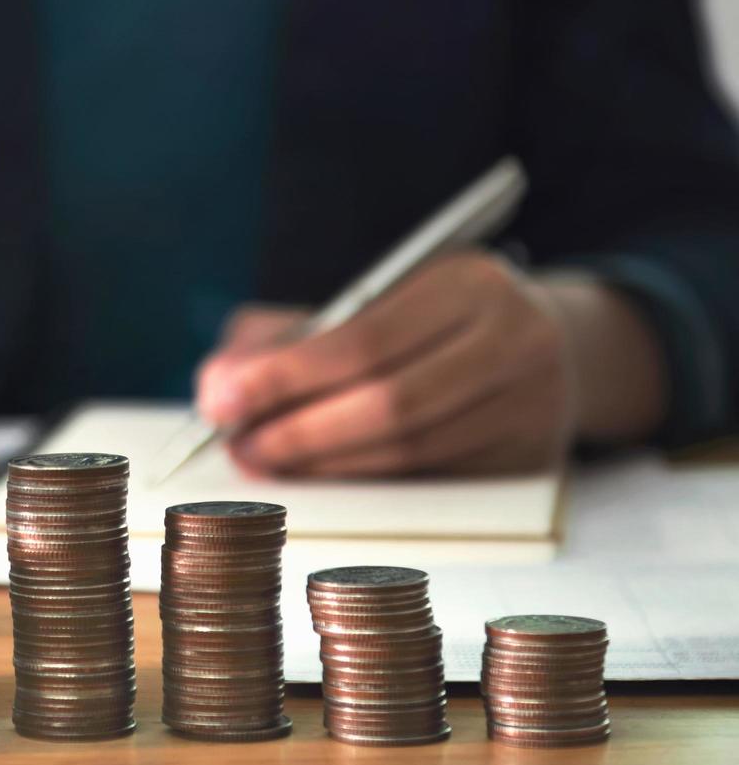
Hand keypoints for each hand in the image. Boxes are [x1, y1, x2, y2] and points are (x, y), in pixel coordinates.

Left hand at [195, 254, 579, 476]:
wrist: (545, 342)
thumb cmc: (425, 321)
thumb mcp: (362, 302)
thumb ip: (282, 336)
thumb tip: (218, 386)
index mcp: (468, 283)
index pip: (364, 339)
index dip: (286, 378)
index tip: (222, 403)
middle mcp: (516, 339)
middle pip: (391, 403)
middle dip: (301, 432)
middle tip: (239, 446)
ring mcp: (534, 404)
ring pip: (411, 451)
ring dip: (326, 465)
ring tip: (266, 461)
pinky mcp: (531, 459)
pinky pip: (431, 481)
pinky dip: (365, 481)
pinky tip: (320, 476)